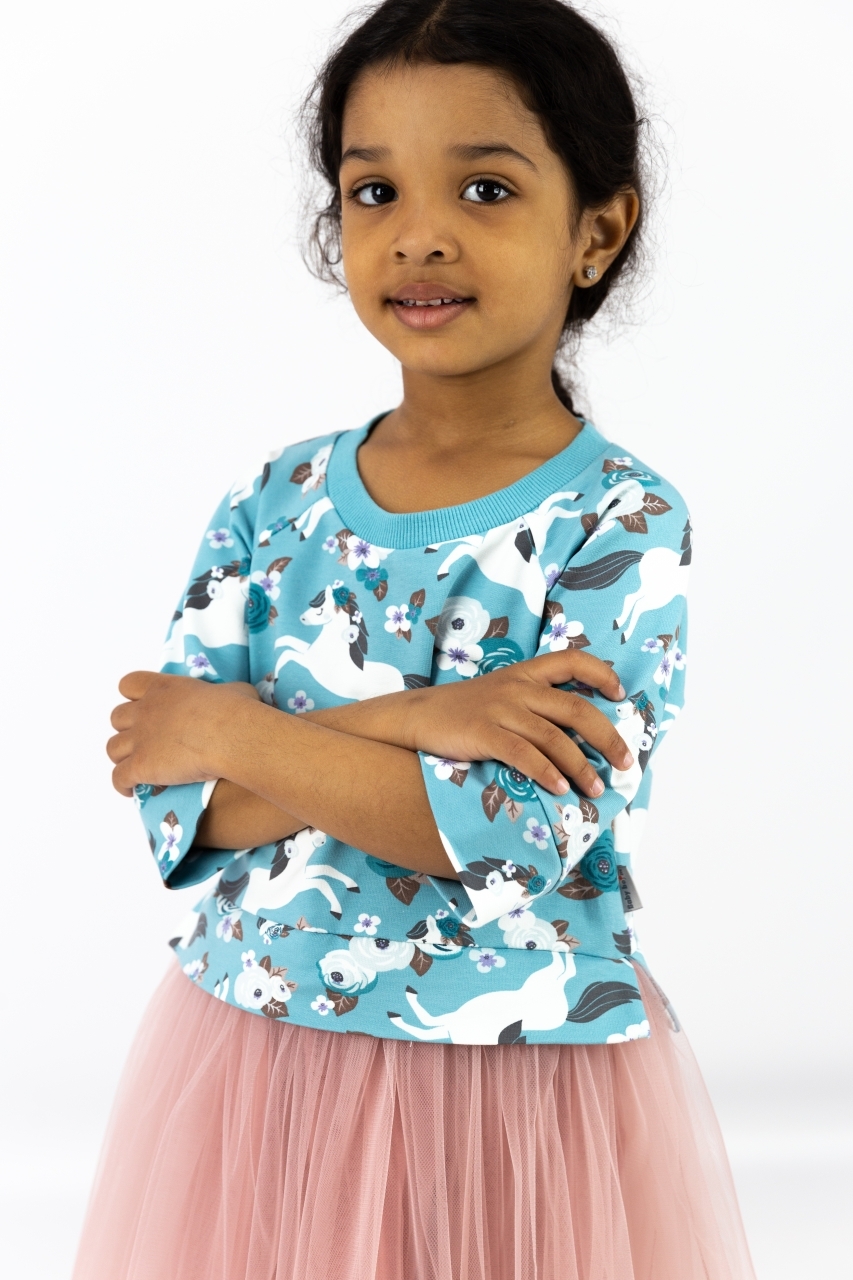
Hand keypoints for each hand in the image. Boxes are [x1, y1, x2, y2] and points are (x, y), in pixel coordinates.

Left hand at [107, 672, 259, 796]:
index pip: (130, 684)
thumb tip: (231, 697)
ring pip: (113, 748)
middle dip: (127, 728)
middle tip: (145, 740)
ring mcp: (140, 739)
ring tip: (137, 767)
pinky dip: (122, 785)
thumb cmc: (236, 710)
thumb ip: (222, 692)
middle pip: (117, 717)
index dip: (133, 697)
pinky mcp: (140, 766)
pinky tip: (132, 790)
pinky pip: (119, 778)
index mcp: (164, 688)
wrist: (230, 735)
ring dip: (123, 757)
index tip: (145, 707)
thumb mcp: (234, 689)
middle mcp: (145, 711)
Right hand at [394, 650, 631, 797]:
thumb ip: (534, 703)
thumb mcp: (501, 693)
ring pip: (554, 738)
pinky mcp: (484, 732)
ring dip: (580, 766)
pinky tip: (559, 789)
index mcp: (525, 673)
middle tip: (626, 762)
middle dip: (607, 738)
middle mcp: (518, 687)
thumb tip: (575, 734)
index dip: (601, 674)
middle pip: (575, 709)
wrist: (418, 715)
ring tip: (595, 788)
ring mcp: (501, 709)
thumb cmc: (464, 711)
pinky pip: (523, 754)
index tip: (620, 694)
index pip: (572, 660)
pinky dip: (546, 773)